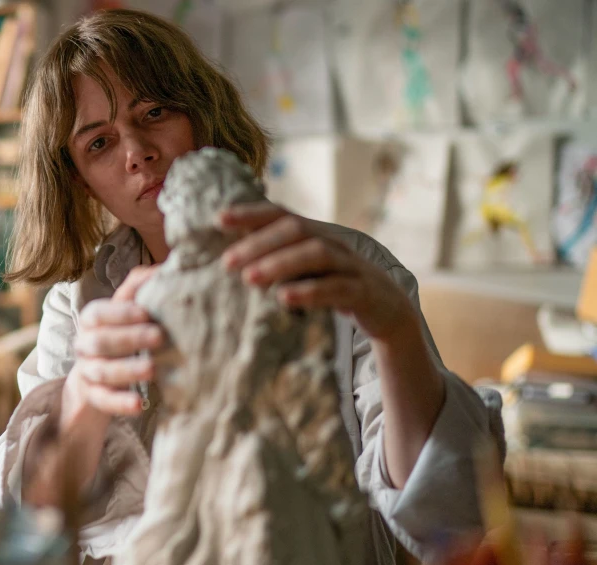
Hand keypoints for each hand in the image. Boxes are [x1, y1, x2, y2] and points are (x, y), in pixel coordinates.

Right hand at [61, 266, 162, 430]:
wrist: (94, 381)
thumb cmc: (118, 337)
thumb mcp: (125, 313)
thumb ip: (137, 290)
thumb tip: (161, 269)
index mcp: (91, 320)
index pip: (98, 313)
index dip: (120, 312)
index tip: (147, 312)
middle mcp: (84, 345)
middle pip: (101, 341)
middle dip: (129, 338)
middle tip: (159, 337)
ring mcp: (87, 372)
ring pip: (102, 371)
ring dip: (127, 370)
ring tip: (152, 369)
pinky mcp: (94, 398)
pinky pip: (104, 401)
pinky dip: (121, 402)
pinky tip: (139, 404)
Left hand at [219, 202, 416, 341]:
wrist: (387, 309)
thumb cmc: (334, 285)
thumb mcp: (304, 270)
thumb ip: (275, 259)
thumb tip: (229, 259)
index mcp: (315, 234)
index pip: (281, 214)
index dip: (251, 213)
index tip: (218, 219)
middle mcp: (332, 243)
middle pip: (295, 230)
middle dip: (259, 243)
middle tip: (226, 262)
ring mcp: (350, 265)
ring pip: (316, 254)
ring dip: (280, 264)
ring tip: (249, 279)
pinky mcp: (363, 291)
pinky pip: (337, 287)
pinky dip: (309, 291)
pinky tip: (284, 298)